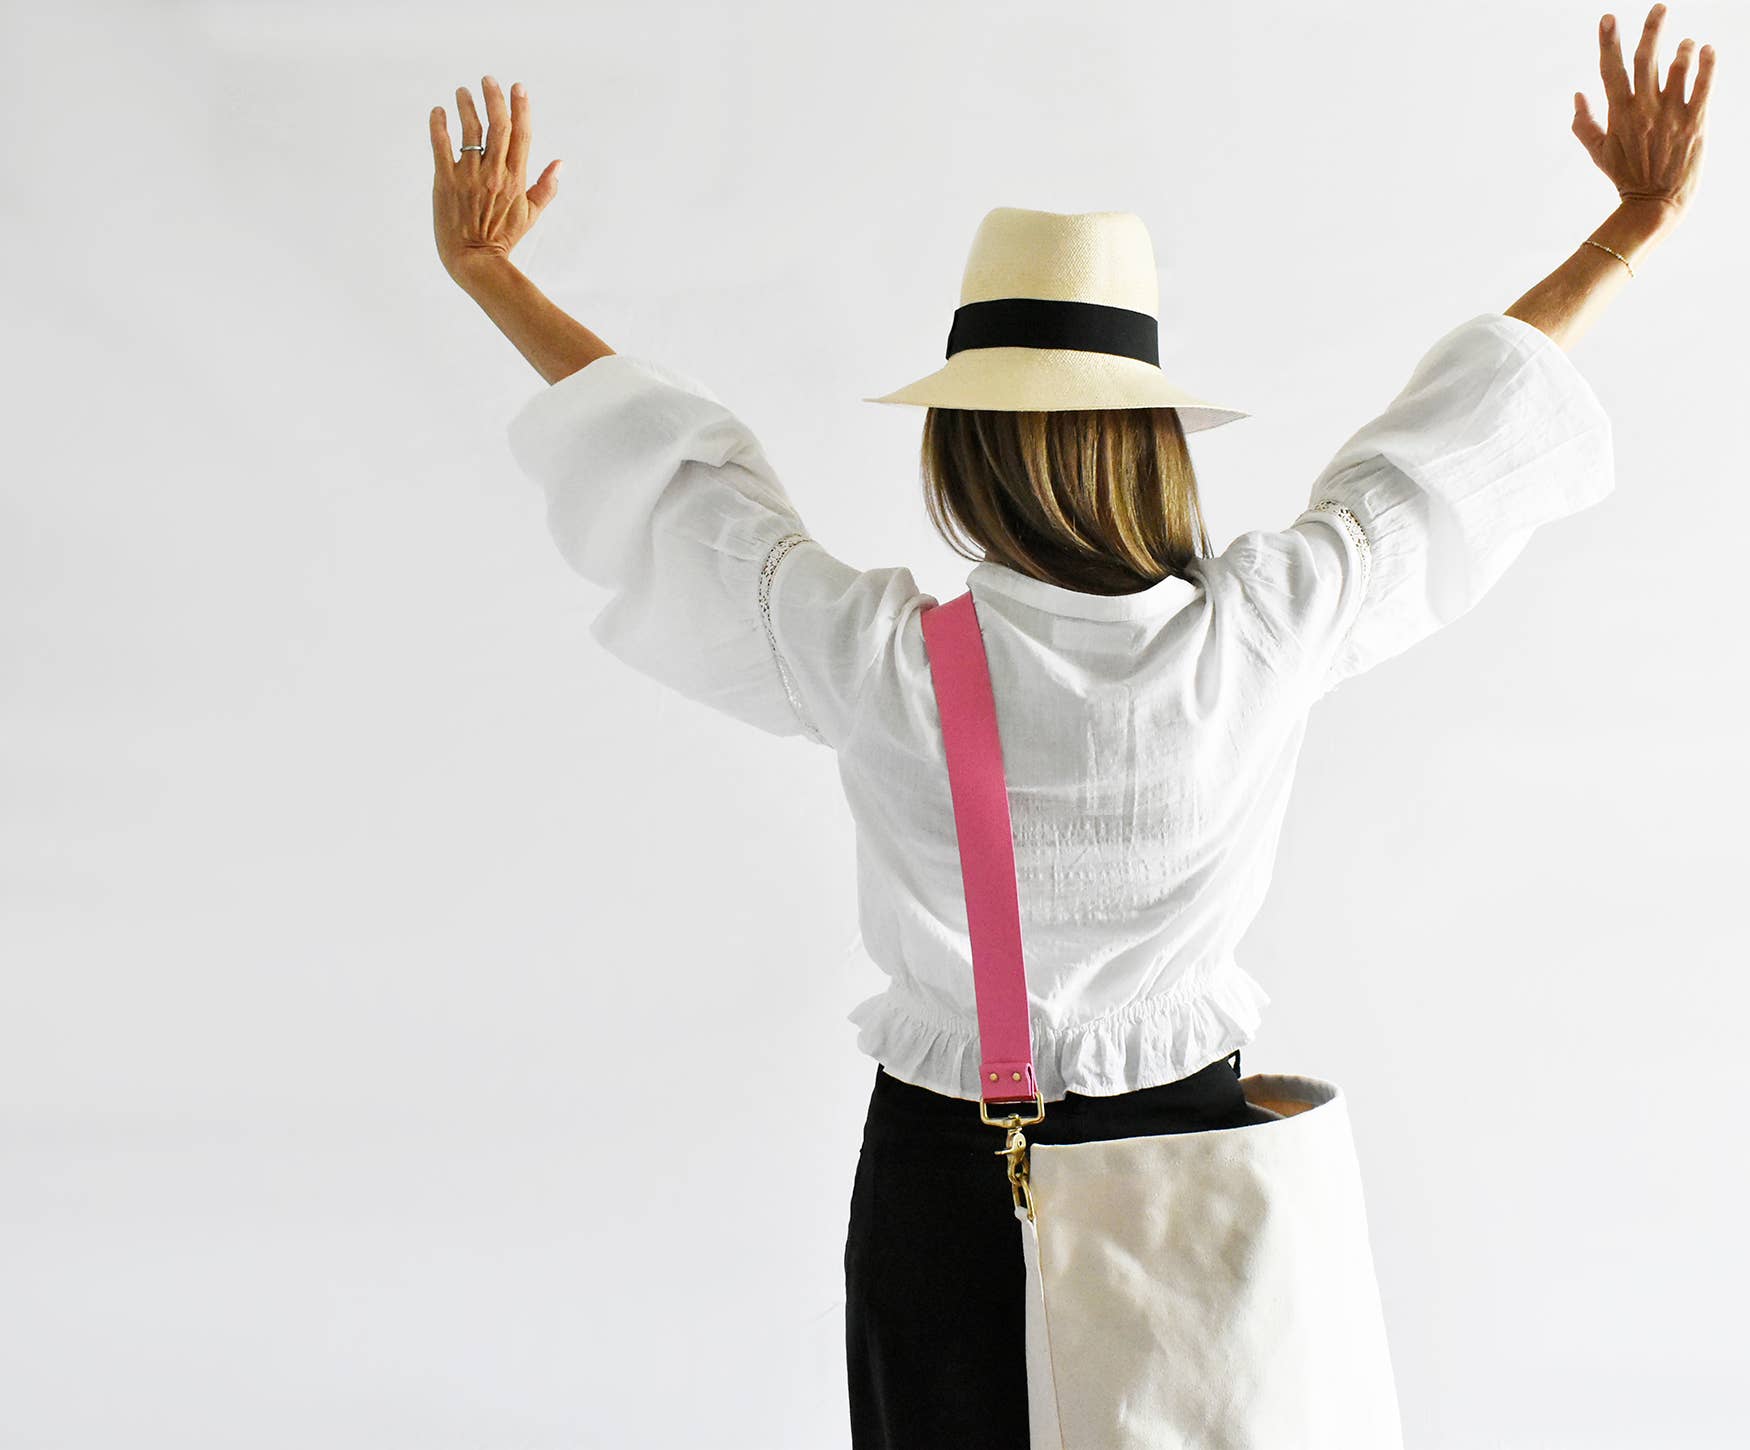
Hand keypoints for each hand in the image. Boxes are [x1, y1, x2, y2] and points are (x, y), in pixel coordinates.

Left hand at [428, 75, 561, 282]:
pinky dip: (439, 125)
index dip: (520, 107)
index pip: (521, 134)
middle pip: (497, 126)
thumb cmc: (503, 238)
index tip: (518, 87)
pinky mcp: (445, 182)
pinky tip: (439, 112)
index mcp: (516, 179)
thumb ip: (546, 187)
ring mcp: (469, 177)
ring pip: (470, 131)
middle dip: (493, 98)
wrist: (475, 261)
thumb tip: (561, 164)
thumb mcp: (531, 214)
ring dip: (466, 106)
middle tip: (487, 80)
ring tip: (462, 92)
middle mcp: (494, 174)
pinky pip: (441, 146)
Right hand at [1573, 6, 1714, 222]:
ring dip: (1682, 49)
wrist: (1655, 203)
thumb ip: (1584, 123)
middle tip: (1660, 7)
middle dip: (1652, 29)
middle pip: (1645, 59)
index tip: (1608, 18)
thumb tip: (1578, 94)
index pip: (1610, 70)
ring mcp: (1671, 115)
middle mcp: (1644, 110)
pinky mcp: (1695, 122)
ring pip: (1678, 67)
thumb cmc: (1625, 177)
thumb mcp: (1598, 153)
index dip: (1608, 42)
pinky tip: (1707, 49)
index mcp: (1619, 114)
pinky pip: (1704, 85)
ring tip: (1685, 43)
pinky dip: (1707, 63)